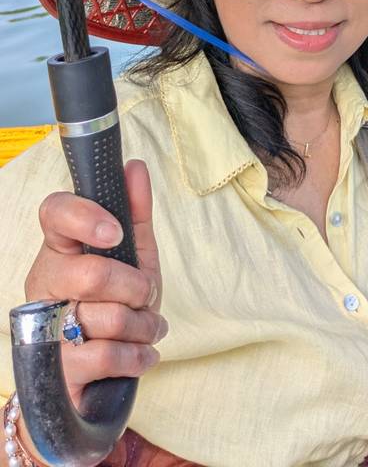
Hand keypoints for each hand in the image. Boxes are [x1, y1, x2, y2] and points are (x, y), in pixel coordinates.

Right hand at [24, 159, 164, 410]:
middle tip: (144, 295)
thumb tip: (134, 166)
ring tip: (147, 328)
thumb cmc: (114, 303)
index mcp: (60, 248)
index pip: (55, 213)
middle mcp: (45, 284)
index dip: (85, 217)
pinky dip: (137, 355)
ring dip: (143, 326)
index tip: (116, 233)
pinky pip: (106, 355)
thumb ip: (134, 212)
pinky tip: (143, 354)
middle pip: (92, 275)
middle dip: (135, 288)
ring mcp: (46, 328)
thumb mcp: (132, 256)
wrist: (95, 376)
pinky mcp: (57, 369)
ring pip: (105, 318)